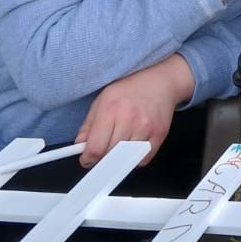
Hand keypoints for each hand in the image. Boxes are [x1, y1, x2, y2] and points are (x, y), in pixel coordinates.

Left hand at [76, 52, 194, 165]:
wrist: (160, 82)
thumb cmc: (129, 90)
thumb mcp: (103, 99)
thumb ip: (89, 124)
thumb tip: (80, 145)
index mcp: (110, 109)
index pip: (95, 148)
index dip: (88, 158)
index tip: (87, 159)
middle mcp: (129, 119)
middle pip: (110, 156)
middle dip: (103, 157)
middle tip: (103, 149)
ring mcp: (146, 127)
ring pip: (126, 159)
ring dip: (120, 157)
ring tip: (120, 144)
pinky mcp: (159, 134)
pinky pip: (143, 159)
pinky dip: (136, 159)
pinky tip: (133, 146)